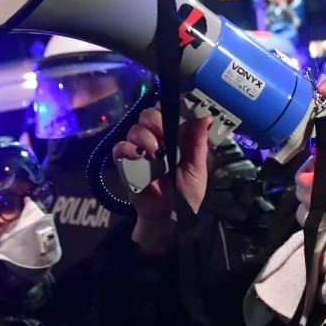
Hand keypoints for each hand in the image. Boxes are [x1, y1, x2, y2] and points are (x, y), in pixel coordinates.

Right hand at [112, 108, 211, 253]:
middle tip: (163, 134)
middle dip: (156, 120)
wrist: (170, 217)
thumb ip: (199, 143)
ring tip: (155, 152)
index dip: (170, 107)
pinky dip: (127, 148)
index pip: (167, 111)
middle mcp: (156, 139)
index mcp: (174, 137)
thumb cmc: (185, 193)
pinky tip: (139, 155)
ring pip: (135, 128)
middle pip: (148, 115)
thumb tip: (206, 118)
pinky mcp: (126, 164)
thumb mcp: (197, 168)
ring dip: (145, 136)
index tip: (176, 112)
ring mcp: (139, 150)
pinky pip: (119, 147)